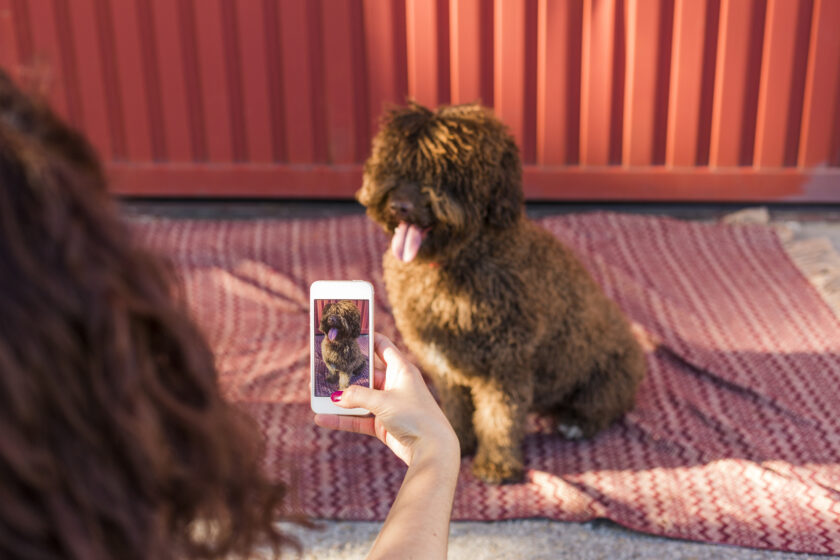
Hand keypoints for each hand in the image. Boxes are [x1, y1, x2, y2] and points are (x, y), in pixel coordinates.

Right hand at [314, 333, 458, 465]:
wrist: (431, 450)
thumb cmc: (414, 417)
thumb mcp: (383, 401)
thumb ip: (357, 396)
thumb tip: (336, 397)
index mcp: (401, 369)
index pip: (381, 346)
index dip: (365, 338)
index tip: (346, 333)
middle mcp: (395, 384)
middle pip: (365, 374)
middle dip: (344, 373)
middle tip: (322, 368)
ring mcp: (388, 404)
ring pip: (359, 398)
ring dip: (340, 398)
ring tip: (316, 394)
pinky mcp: (383, 424)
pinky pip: (358, 419)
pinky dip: (342, 419)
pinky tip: (322, 419)